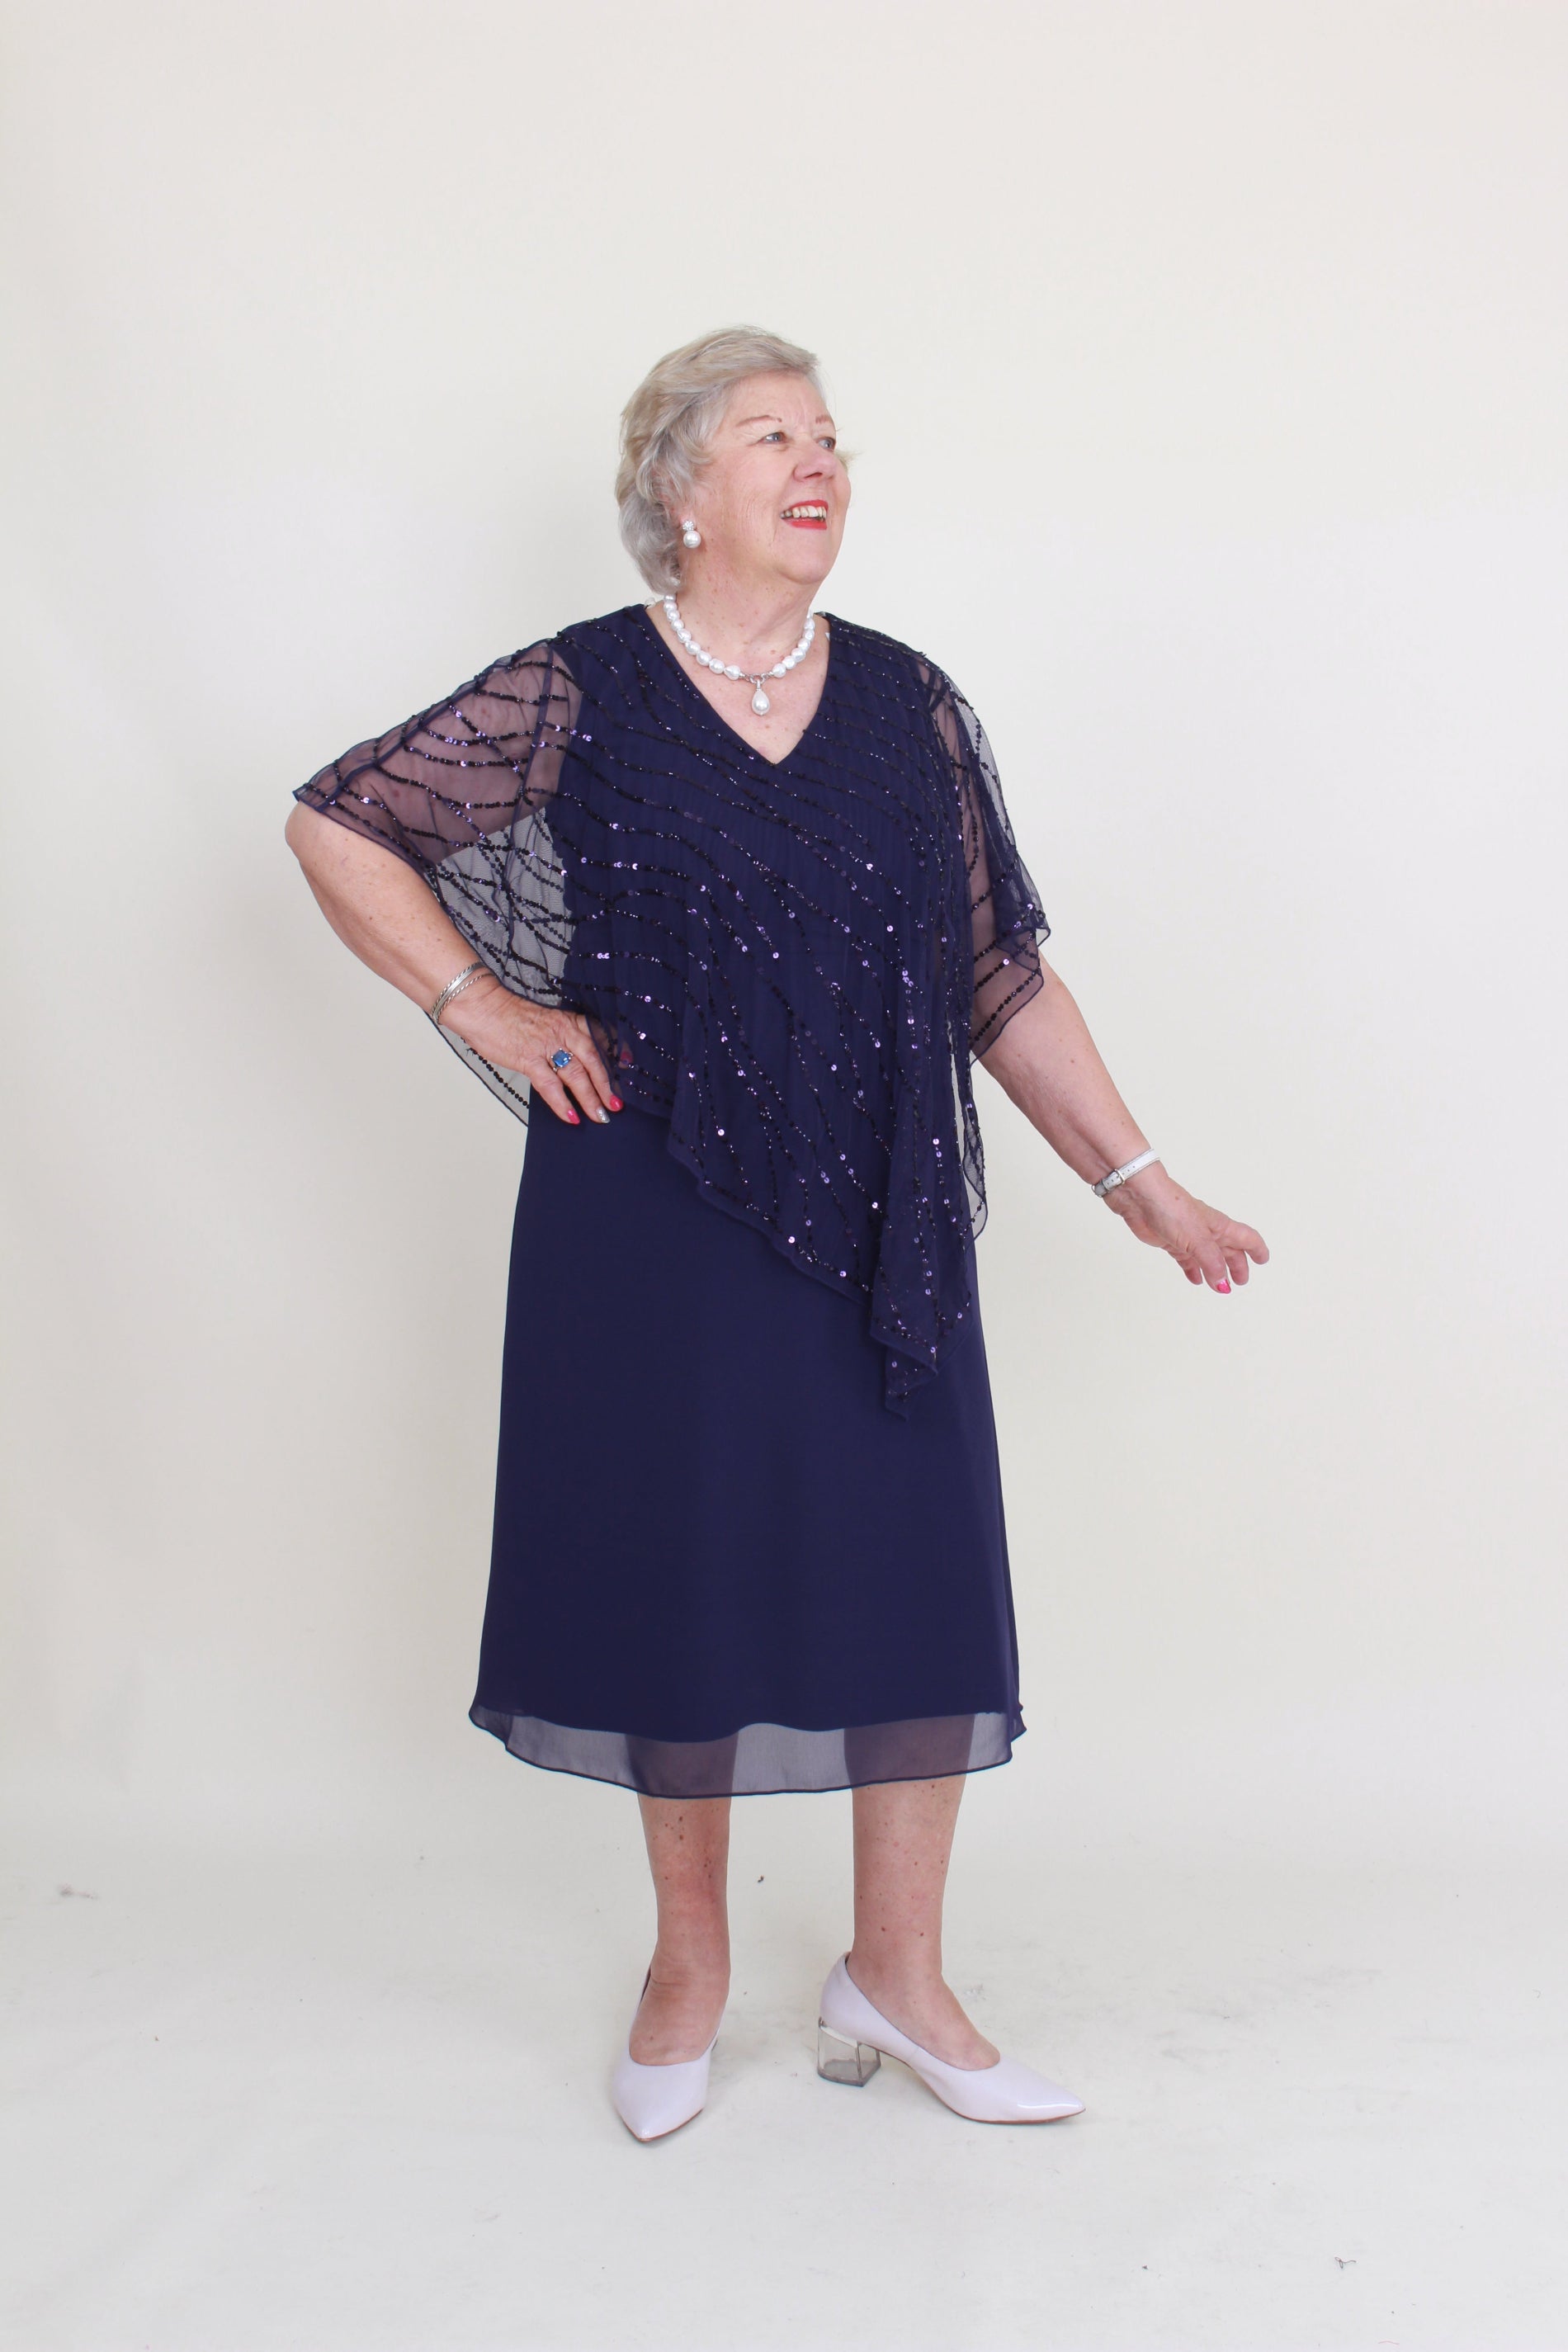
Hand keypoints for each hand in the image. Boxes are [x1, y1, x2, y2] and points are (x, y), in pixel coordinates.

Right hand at [441, 976, 621, 1126]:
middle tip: (617, 1105)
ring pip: (576, 1074)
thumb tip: (578, 1063)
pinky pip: (550, 1084)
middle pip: (594, 1061)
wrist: (483, 1007)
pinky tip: (570, 1116)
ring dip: (590, 1098)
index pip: (602, 1038)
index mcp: (570, 1021)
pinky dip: (561, 1102)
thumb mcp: (547, 1022)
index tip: (630, 1070)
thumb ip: (565, 1038)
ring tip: (600, 1116)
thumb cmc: (512, 1016)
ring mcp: (546, 1045)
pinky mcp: (529, 1058)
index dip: (618, 1055)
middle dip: (607, 1085)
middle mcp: (563, 1031)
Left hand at [1105, 1165, 1267, 1291]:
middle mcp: (1206, 1231)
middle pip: (1228, 1250)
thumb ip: (1211, 1261)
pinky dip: (1193, 1270)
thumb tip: (1223, 1282)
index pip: (1246, 1237)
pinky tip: (1196, 1280)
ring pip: (1208, 1257)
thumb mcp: (1197, 1239)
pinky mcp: (1171, 1241)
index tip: (1263, 1261)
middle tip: (1240, 1282)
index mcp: (1219, 1226)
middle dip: (1237, 1266)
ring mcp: (1189, 1236)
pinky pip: (1187, 1259)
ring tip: (1220, 1286)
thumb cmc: (1171, 1208)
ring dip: (1216, 1271)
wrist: (1140, 1199)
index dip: (1256, 1249)